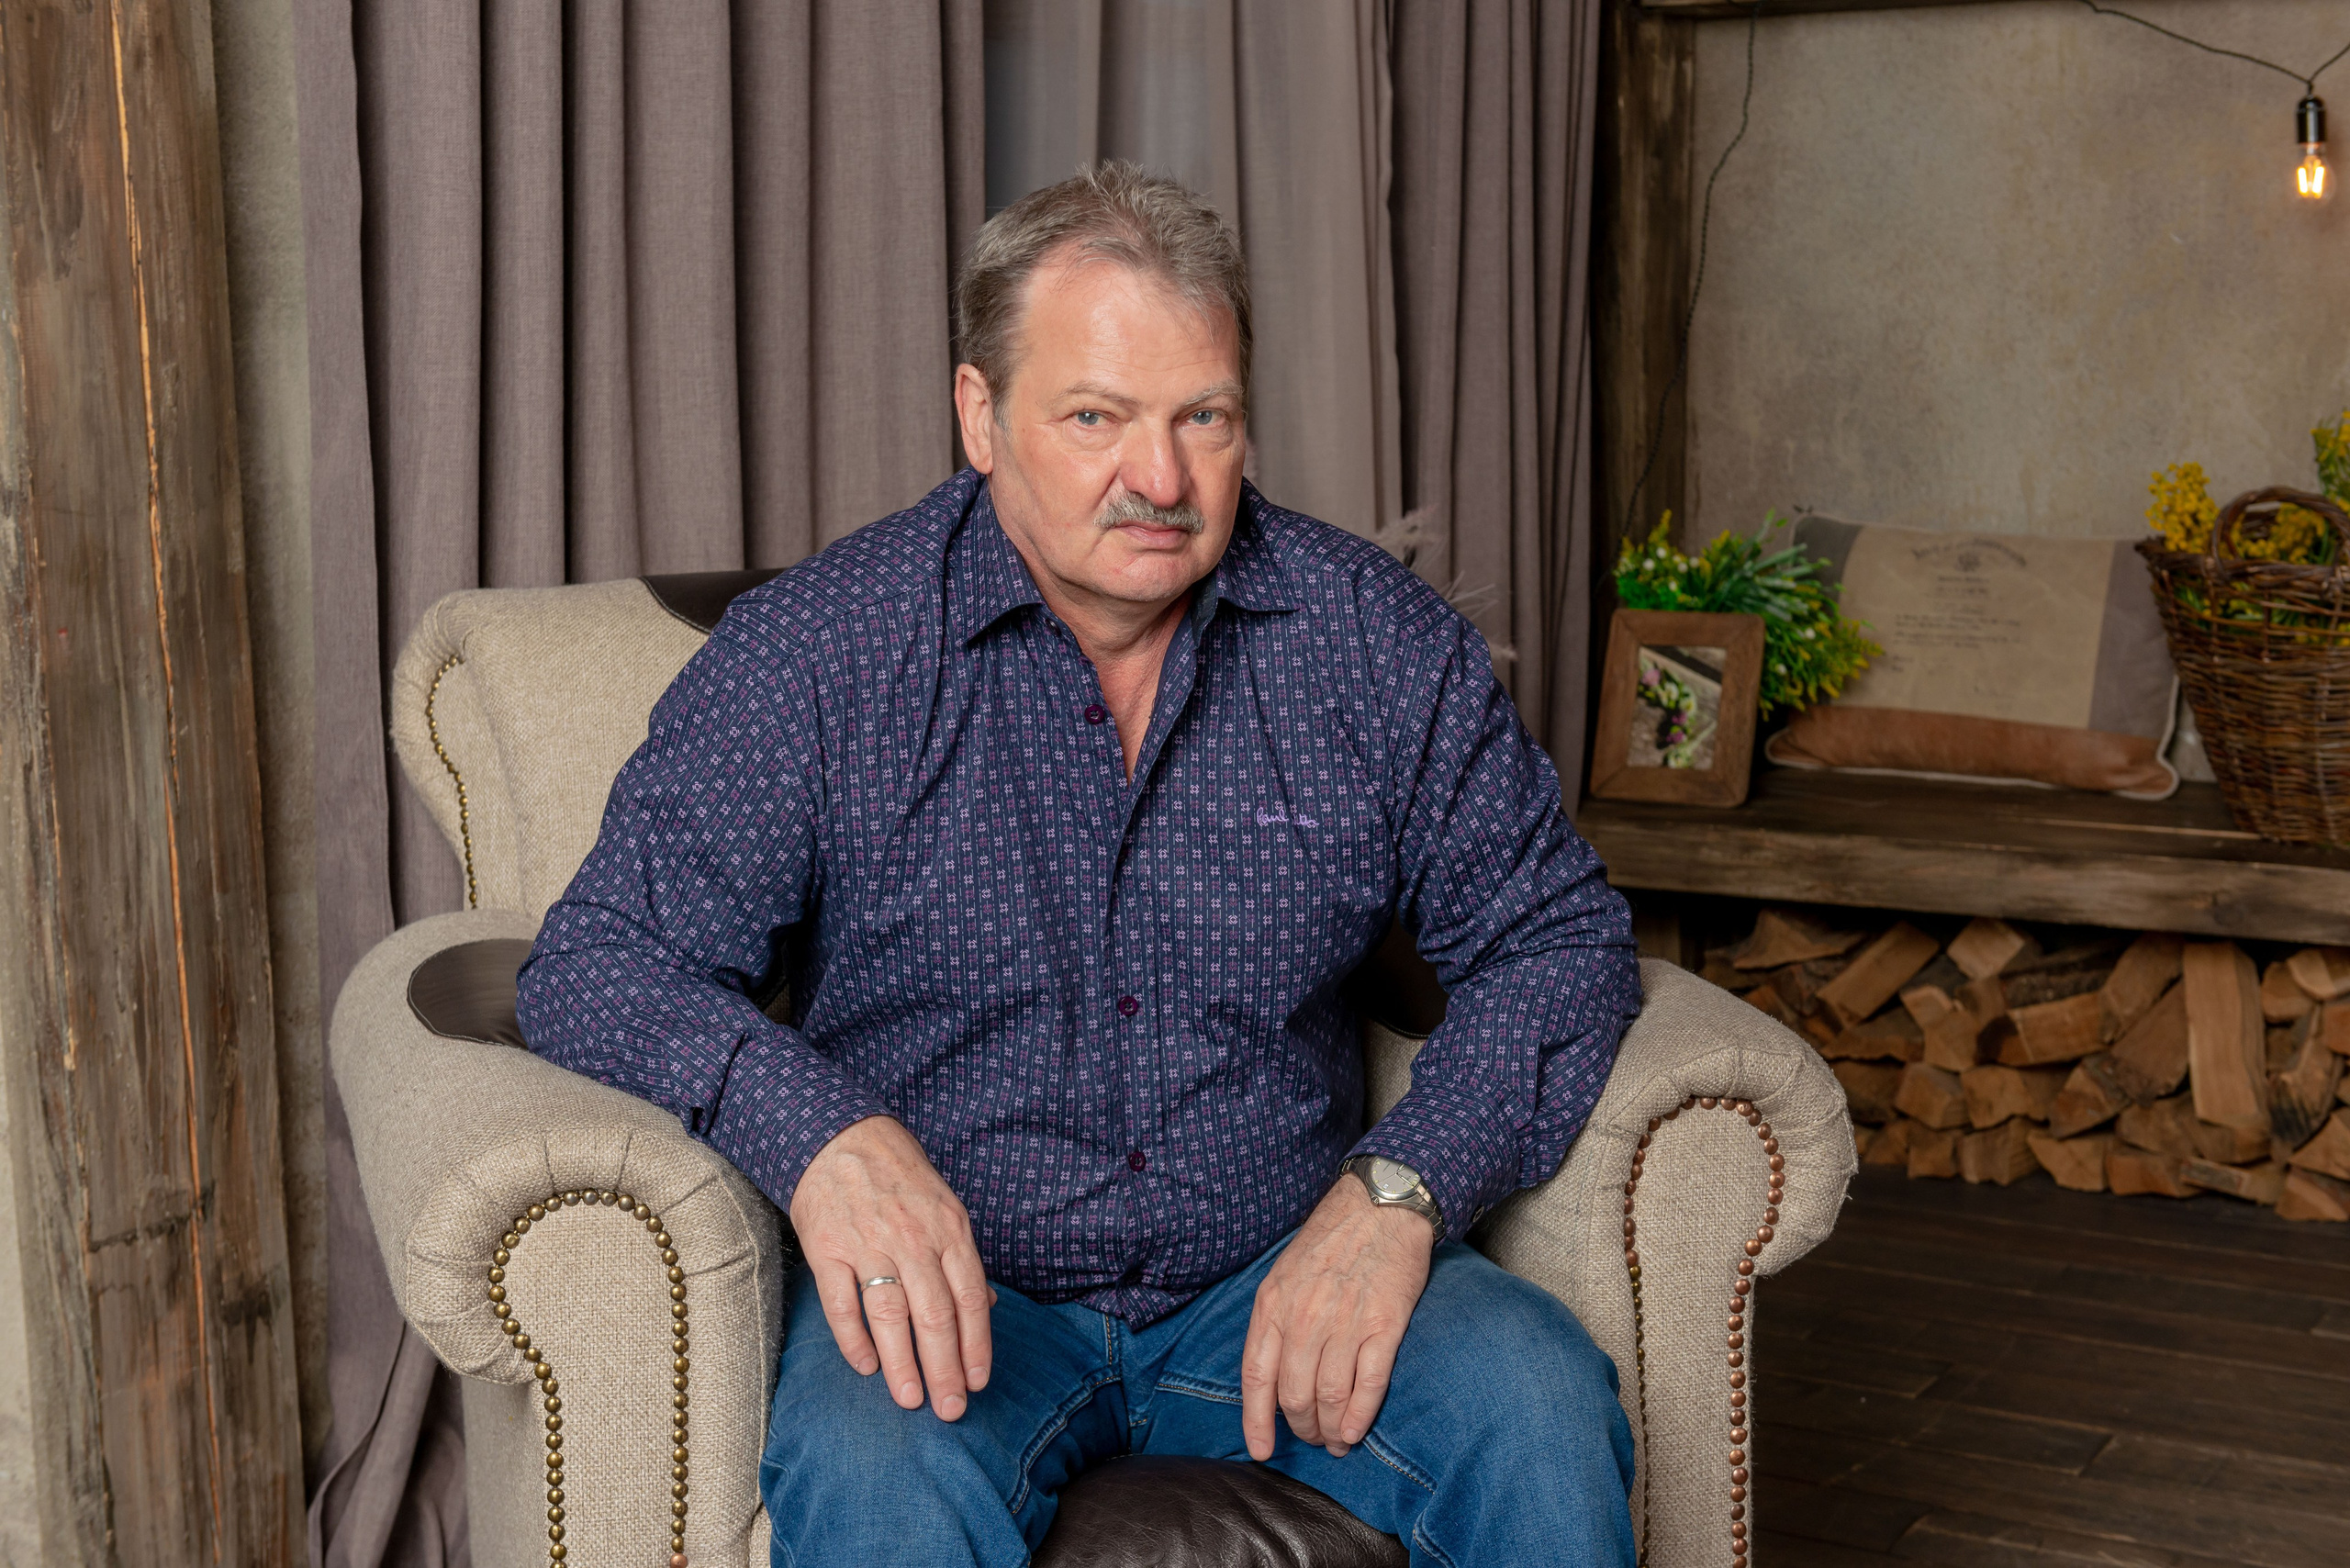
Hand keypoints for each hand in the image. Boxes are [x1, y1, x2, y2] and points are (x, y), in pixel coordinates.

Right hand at [788, 1115, 994, 1419]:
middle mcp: (912, 1238)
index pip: (970, 1298)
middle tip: (950, 1410)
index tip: (978, 1383)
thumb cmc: (898, 1176)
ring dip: (903, 1365)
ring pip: (891, 1316)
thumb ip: (961, 1257)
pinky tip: (866, 1367)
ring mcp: (868, 1244)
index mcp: (948, 1228)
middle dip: (945, 1369)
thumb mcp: (944, 1206)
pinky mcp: (827, 1249)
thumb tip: (985, 1306)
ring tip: (912, 1400)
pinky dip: (855, 1340)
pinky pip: (843, 1304)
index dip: (976, 1345)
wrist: (839, 1136)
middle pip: (935, 1315)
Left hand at [1242, 1175, 1434, 1459]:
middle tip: (1312, 1437)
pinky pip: (1368, 1385)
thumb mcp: (1283, 1274)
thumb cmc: (1330, 1240)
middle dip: (1302, 1427)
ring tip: (1336, 1440)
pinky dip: (1360, 1416)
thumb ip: (1276, 1320)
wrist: (1380, 1206)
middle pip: (1294, 1396)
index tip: (1262, 1449)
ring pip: (1329, 1398)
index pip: (1256, 1378)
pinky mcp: (1383, 1326)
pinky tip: (1356, 1430)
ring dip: (1331, 1429)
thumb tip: (1273, 1374)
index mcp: (1273, 1305)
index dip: (1256, 1421)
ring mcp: (1344, 1323)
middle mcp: (1303, 1318)